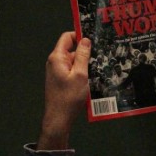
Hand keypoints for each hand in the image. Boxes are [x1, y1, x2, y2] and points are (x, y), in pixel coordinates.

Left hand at [38, 32, 90, 149]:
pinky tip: (92, 79)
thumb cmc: (69, 98)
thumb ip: (82, 56)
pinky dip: (82, 73)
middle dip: (85, 52)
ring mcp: (57, 72)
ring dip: (85, 64)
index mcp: (57, 58)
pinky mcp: (60, 81)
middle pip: (71, 50)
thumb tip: (85, 40)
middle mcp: (55, 63)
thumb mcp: (80, 75)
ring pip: (74, 62)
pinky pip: (72, 72)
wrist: (58, 119)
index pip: (67, 37)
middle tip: (101, 56)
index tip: (94, 39)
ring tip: (99, 69)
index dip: (80, 35)